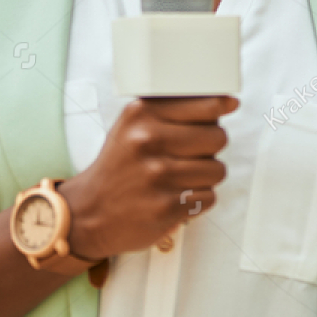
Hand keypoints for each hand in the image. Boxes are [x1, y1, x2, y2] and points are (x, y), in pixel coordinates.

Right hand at [58, 96, 234, 258]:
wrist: (87, 213)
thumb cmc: (120, 165)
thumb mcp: (133, 126)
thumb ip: (175, 110)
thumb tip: (229, 102)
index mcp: (141, 114)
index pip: (207, 107)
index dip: (217, 113)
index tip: (225, 109)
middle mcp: (147, 141)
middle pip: (218, 138)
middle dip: (210, 148)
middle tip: (189, 155)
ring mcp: (157, 175)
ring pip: (217, 170)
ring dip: (205, 177)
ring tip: (180, 178)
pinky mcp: (166, 207)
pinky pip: (208, 197)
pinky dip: (196, 201)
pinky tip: (174, 198)